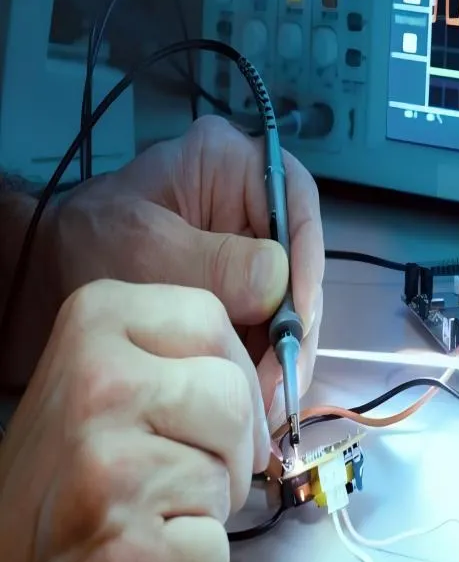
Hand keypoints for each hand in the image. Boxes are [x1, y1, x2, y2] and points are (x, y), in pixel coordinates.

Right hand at [0, 280, 269, 561]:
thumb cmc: (73, 480)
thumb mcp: (114, 376)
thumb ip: (186, 354)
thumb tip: (282, 364)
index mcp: (97, 317)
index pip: (213, 319)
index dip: (230, 375)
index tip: (205, 415)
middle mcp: (96, 378)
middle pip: (234, 391)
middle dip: (228, 444)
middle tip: (172, 477)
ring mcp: (109, 461)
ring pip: (233, 462)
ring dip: (210, 501)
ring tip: (149, 515)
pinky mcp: (127, 549)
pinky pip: (216, 543)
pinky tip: (141, 561)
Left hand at [20, 116, 323, 425]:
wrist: (46, 285)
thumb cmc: (86, 249)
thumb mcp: (144, 250)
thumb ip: (214, 263)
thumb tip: (279, 282)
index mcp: (226, 162)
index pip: (294, 196)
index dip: (309, 256)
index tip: (300, 315)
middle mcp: (247, 203)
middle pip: (299, 257)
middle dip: (296, 322)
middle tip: (285, 377)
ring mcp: (245, 248)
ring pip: (289, 297)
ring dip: (285, 351)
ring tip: (271, 400)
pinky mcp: (239, 287)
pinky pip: (268, 322)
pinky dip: (266, 360)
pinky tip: (259, 395)